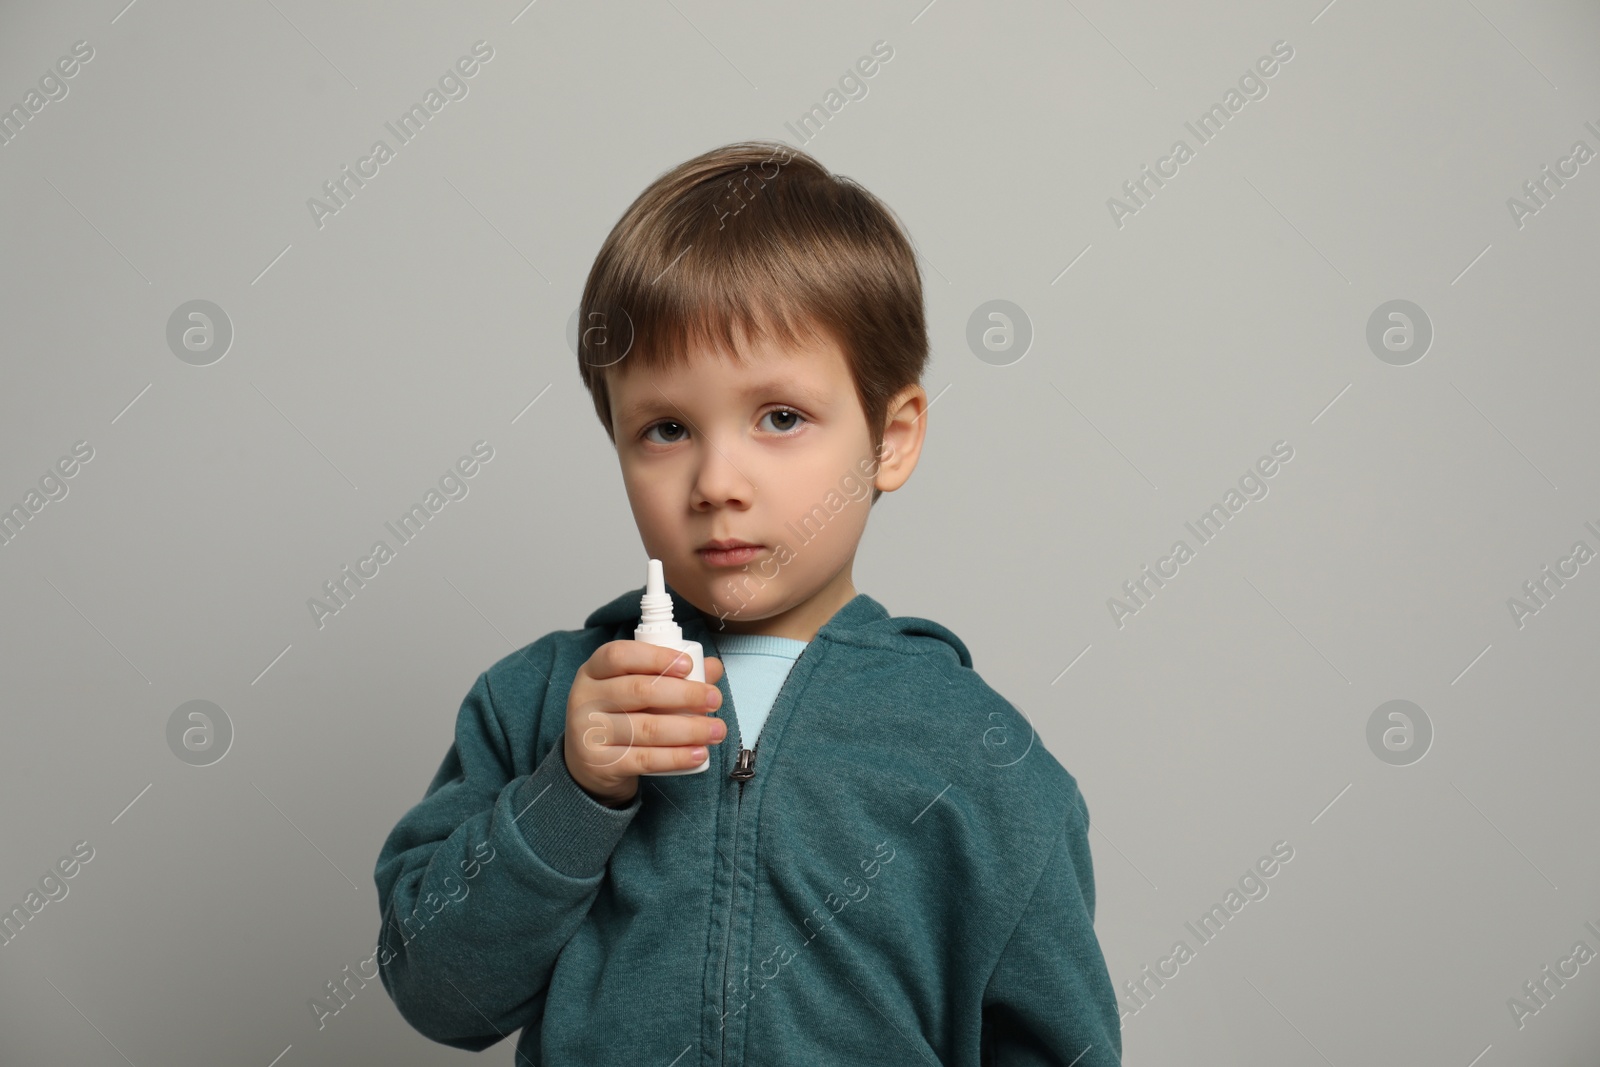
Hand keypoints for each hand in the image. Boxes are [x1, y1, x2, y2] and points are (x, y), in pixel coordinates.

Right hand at [563, 641, 726, 806]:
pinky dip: (676, 757)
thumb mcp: (635, 688)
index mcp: (594, 670)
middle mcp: (586, 698)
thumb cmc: (619, 715)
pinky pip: (644, 759)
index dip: (656, 657)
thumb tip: (712, 668)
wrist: (590, 764)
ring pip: (646, 728)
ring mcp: (589, 733)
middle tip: (714, 699)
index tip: (689, 665)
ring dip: (689, 729)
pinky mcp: (600, 764)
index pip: (619, 655)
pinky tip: (698, 754)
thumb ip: (672, 674)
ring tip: (716, 730)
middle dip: (685, 694)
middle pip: (639, 691)